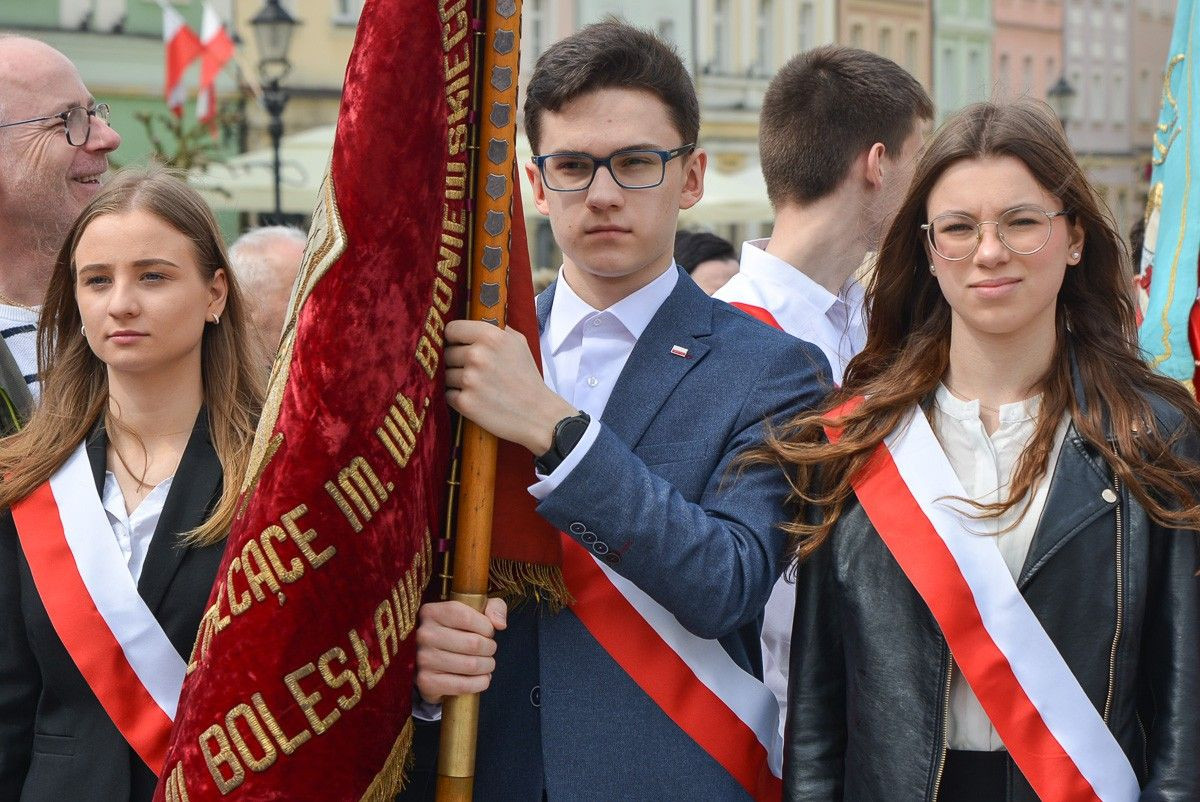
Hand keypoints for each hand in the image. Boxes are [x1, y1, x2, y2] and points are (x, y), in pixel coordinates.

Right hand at [414, 598, 507, 703]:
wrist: (430, 661)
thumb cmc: (457, 632)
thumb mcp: (475, 611)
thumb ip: (494, 607)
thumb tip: (500, 623)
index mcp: (432, 612)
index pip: (467, 617)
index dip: (486, 627)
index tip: (487, 633)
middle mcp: (424, 635)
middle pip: (473, 643)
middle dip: (490, 648)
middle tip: (489, 650)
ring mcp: (423, 659)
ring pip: (471, 665)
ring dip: (487, 666)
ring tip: (487, 664)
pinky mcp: (427, 682)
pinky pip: (463, 685)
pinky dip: (480, 683)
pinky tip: (482, 678)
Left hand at [444, 320, 576, 453]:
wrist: (538, 414)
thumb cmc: (527, 377)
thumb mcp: (519, 343)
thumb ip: (495, 329)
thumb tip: (476, 319)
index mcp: (490, 336)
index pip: (452, 329)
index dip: (455, 339)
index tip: (461, 346)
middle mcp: (477, 355)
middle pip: (447, 353)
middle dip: (458, 362)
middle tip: (477, 372)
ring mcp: (469, 380)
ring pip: (446, 375)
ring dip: (457, 382)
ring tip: (479, 387)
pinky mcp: (465, 403)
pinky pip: (448, 395)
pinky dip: (459, 398)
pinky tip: (476, 399)